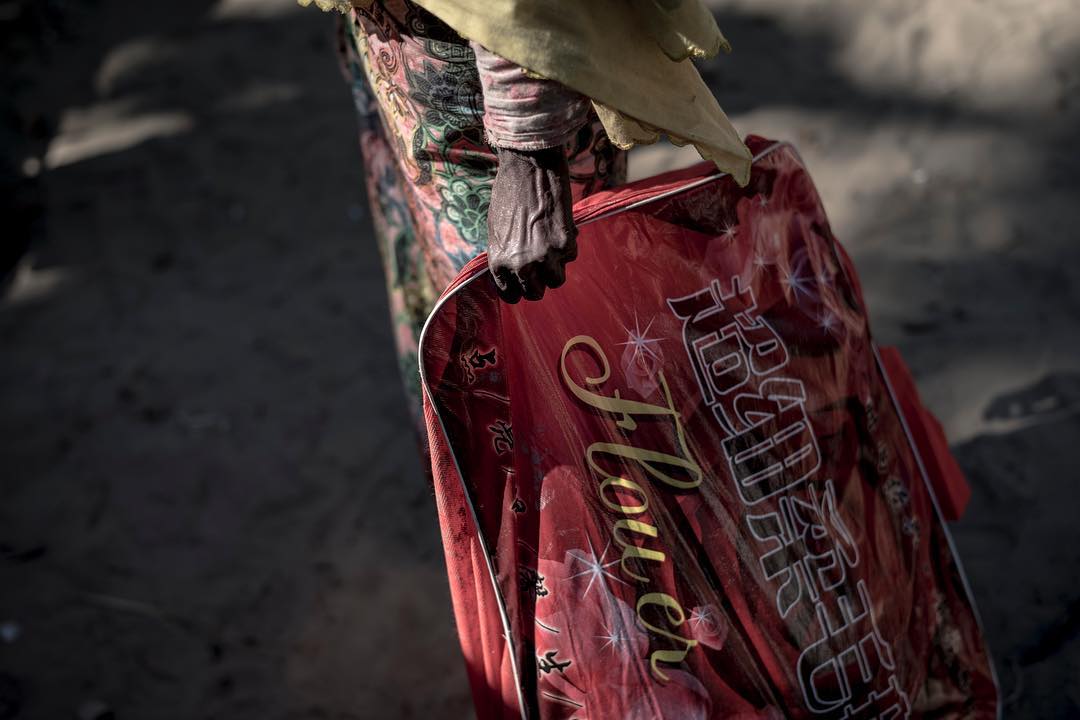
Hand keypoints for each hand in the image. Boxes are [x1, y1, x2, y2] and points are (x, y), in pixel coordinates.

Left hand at [486, 146, 577, 302]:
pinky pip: (570, 258)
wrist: (529, 167)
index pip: (511, 295)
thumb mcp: (496, 230)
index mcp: (499, 262)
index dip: (519, 288)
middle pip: (535, 293)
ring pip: (556, 281)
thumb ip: (504, 255)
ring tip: (551, 247)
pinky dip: (567, 246)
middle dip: (539, 282)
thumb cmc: (509, 194)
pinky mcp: (565, 245)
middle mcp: (521, 265)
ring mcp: (544, 257)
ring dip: (556, 267)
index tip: (525, 281)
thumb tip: (515, 274)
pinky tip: (558, 227)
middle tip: (542, 266)